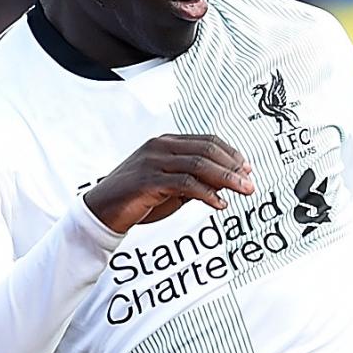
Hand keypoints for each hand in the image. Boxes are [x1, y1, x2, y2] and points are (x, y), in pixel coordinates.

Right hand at [85, 134, 255, 233]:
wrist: (103, 210)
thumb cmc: (137, 198)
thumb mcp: (170, 187)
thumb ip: (194, 182)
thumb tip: (224, 185)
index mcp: (166, 143)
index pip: (207, 141)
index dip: (231, 153)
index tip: (247, 168)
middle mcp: (160, 147)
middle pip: (207, 150)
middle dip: (233, 166)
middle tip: (250, 182)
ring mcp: (153, 162)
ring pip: (199, 165)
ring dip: (226, 179)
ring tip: (242, 191)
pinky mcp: (148, 181)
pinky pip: (185, 184)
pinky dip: (207, 194)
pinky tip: (219, 204)